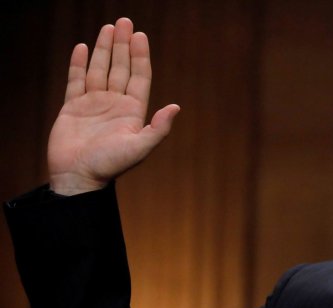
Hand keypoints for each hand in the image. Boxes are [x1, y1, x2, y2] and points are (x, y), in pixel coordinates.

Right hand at [48, 18, 179, 194]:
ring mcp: (94, 104)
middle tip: (124, 21)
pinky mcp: (72, 108)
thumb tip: (176, 107)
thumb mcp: (140, 147)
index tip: (140, 35)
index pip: (139, 76)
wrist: (78, 177)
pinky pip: (76, 80)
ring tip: (108, 28)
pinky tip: (84, 47)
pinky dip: (79, 63)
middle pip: (120, 67)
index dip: (140, 56)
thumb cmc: (110, 166)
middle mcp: (115, 104)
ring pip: (100, 70)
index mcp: (132, 111)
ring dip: (104, 49)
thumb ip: (159, 128)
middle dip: (122, 45)